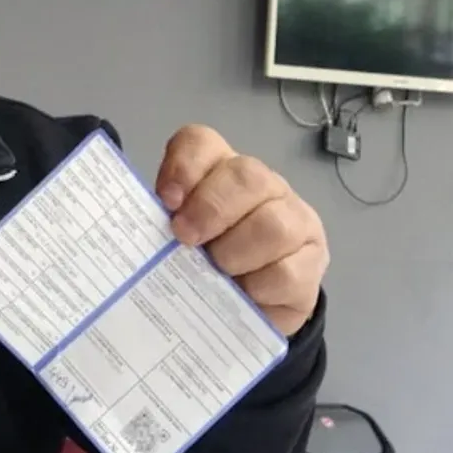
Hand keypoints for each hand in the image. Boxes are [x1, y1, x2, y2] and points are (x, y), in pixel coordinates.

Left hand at [154, 125, 327, 335]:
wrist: (247, 309)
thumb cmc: (203, 263)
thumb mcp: (174, 240)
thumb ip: (160, 226)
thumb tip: (140, 234)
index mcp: (220, 171)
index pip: (201, 143)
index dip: (183, 166)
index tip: (166, 200)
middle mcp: (263, 187)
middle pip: (246, 175)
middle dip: (211, 208)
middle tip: (185, 239)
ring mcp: (295, 221)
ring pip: (273, 224)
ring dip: (236, 252)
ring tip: (217, 272)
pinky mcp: (313, 263)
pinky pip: (289, 271)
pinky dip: (259, 286)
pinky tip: (245, 294)